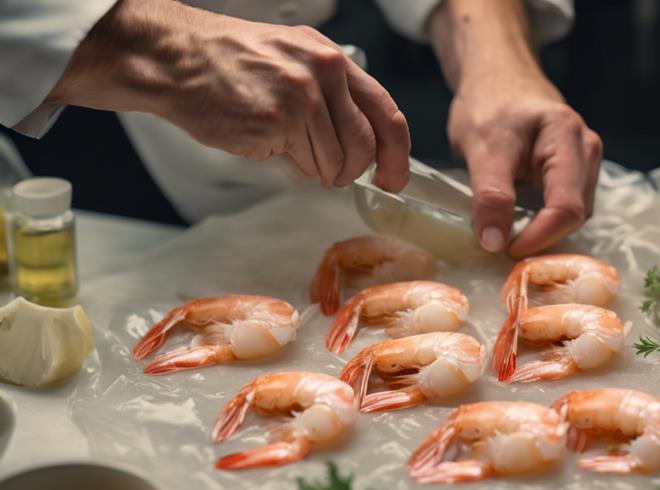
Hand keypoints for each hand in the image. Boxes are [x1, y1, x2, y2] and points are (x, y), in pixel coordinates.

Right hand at [47, 0, 409, 189]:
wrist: (178, 58)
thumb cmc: (231, 63)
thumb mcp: (294, 59)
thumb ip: (332, 95)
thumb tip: (362, 144)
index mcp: (334, 59)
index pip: (386, 113)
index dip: (398, 154)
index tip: (395, 178)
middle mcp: (324, 73)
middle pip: (365, 146)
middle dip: (351, 171)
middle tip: (333, 174)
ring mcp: (302, 97)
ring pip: (335, 162)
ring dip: (316, 170)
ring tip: (287, 149)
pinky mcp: (278, 121)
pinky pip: (303, 165)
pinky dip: (289, 165)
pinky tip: (265, 142)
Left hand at [430, 0, 600, 257]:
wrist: (498, 77)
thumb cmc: (488, 105)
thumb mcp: (481, 147)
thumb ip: (490, 194)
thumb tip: (493, 243)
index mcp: (567, 138)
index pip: (566, 205)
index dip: (539, 237)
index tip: (505, 251)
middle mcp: (587, 148)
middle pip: (577, 212)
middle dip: (544, 238)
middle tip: (505, 251)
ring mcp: (587, 159)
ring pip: (576, 212)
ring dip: (547, 231)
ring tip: (512, 239)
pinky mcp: (578, 169)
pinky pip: (569, 204)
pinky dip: (547, 221)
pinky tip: (524, 226)